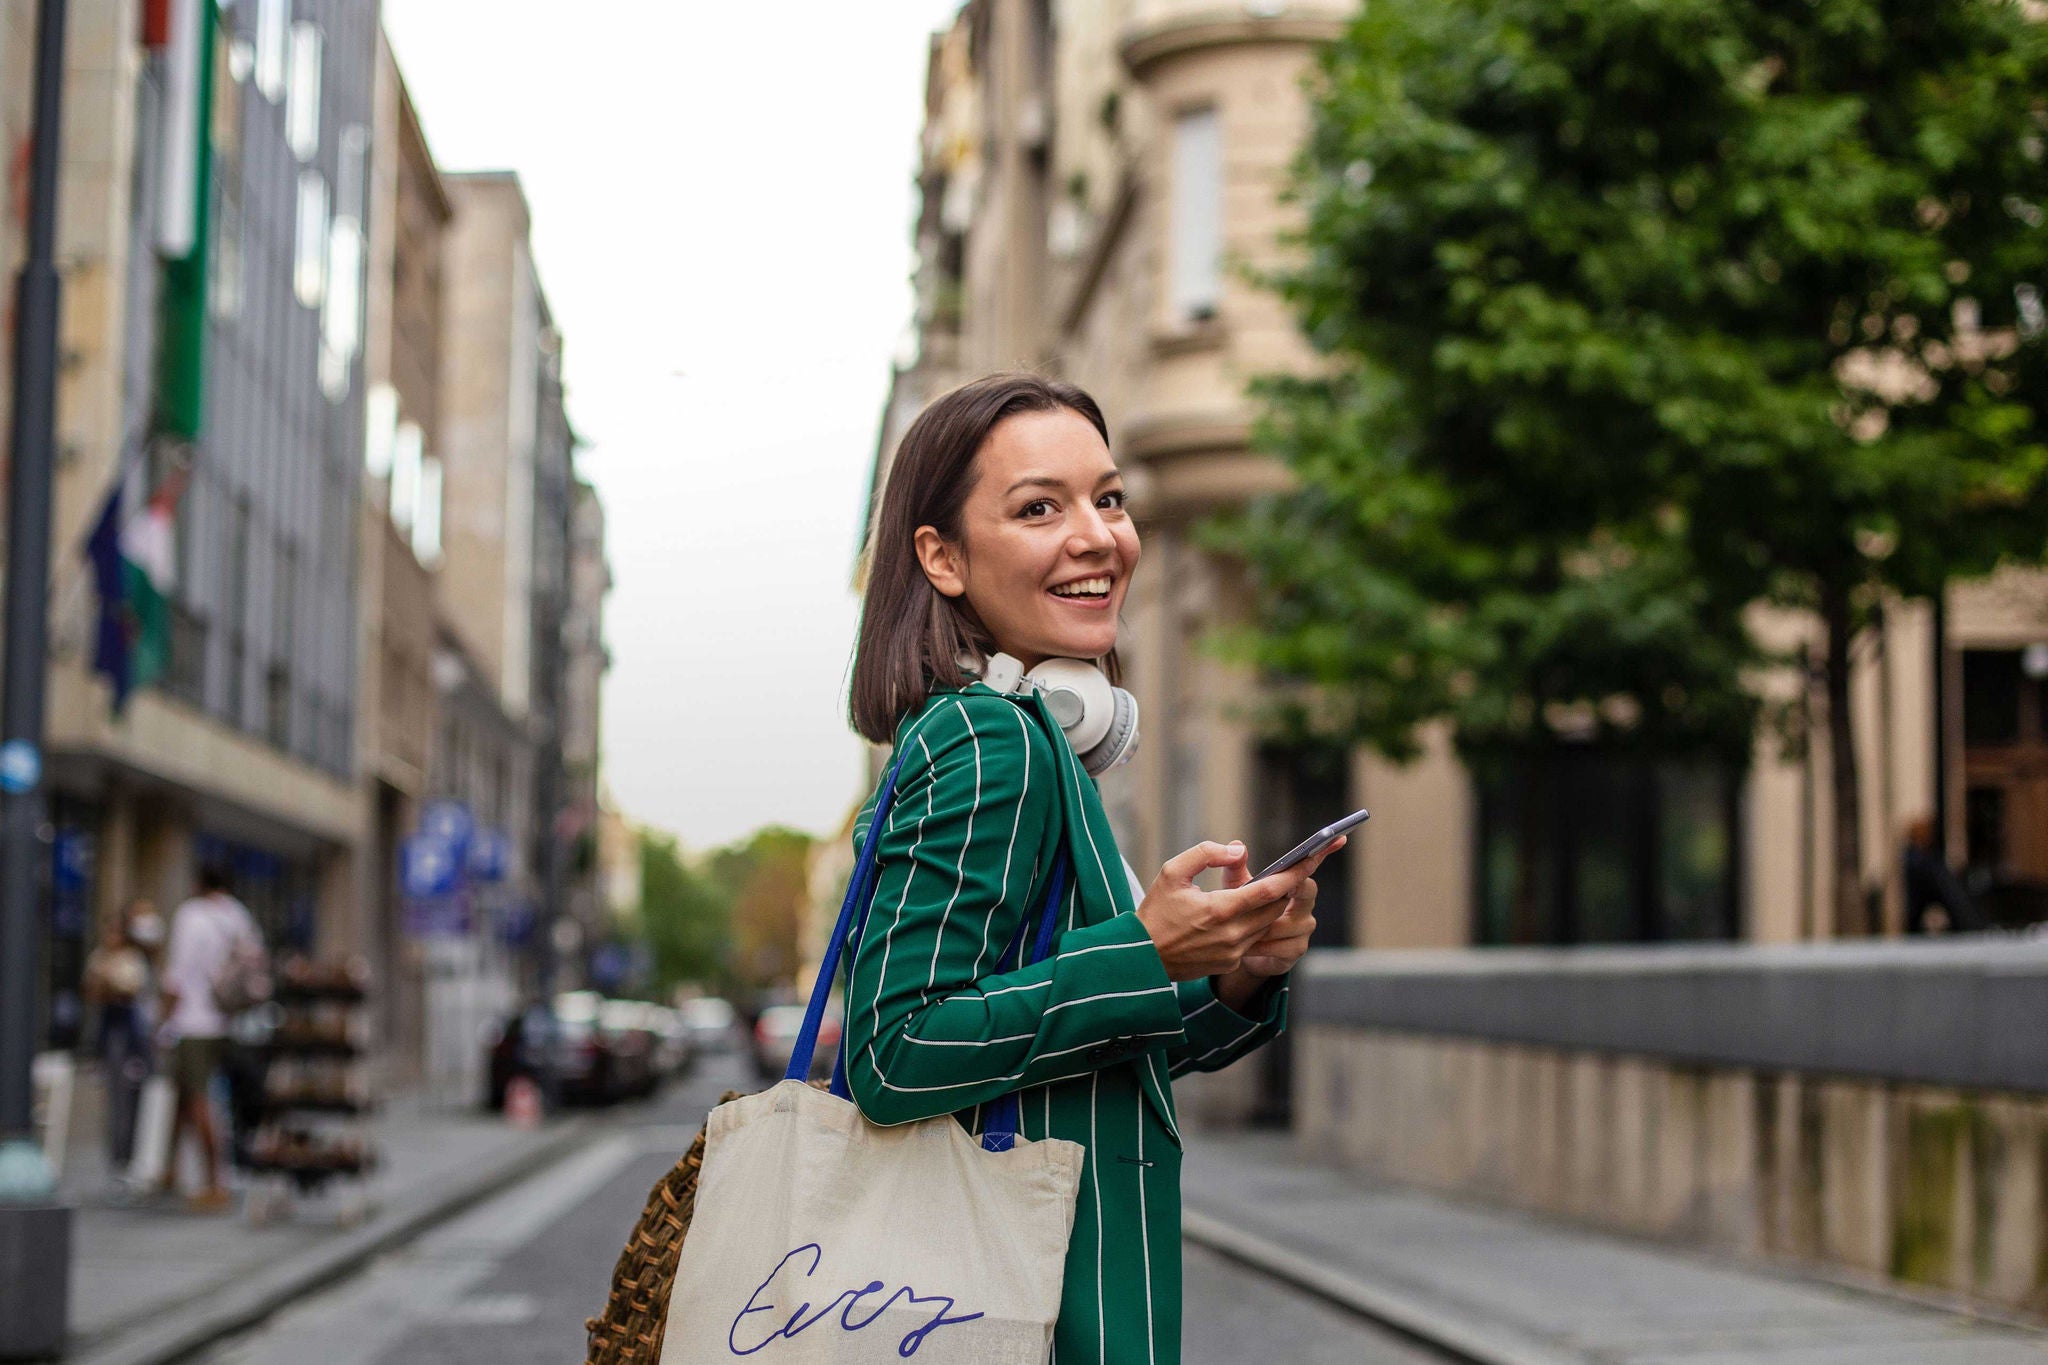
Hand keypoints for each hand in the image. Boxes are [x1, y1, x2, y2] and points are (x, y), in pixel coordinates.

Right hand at [1133, 840, 1329, 982]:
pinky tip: (1247, 913)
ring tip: (1272, 888)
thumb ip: (1206, 854)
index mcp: (1219, 910)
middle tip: (1297, 870)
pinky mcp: (1229, 964)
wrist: (1141, 958)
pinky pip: (1253, 940)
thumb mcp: (1172, 872)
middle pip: (1274, 909)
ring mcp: (1232, 952)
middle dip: (1287, 889)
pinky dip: (1254, 924)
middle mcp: (1231, 934)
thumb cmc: (1155, 912)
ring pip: (1266, 925)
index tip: (1310, 861)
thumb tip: (1238, 850)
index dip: (1292, 875)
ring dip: (1271, 908)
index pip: (1267, 891)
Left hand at [1215, 839, 1339, 1005]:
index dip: (1323, 853)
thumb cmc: (1243, 913)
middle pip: (1306, 891)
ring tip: (1241, 929)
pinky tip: (1247, 947)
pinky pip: (1281, 945)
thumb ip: (1236, 869)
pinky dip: (1261, 945)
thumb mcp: (1237, 890)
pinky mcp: (1297, 950)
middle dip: (1286, 891)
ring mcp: (1304, 928)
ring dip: (1262, 926)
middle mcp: (1305, 905)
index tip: (1337, 839)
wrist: (1241, 951)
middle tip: (1267, 893)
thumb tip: (1236, 845)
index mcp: (1294, 885)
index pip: (1309, 867)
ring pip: (1286, 922)